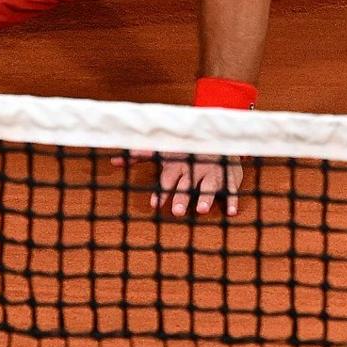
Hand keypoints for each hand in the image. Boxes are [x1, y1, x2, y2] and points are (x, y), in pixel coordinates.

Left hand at [115, 150, 243, 217]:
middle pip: (188, 184)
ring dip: (206, 197)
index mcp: (177, 164)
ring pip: (210, 185)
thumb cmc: (183, 147)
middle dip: (182, 196)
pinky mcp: (229, 175)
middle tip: (177, 211)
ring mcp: (213, 172)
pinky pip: (232, 188)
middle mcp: (195, 168)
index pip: (168, 179)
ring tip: (201, 210)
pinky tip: (230, 213)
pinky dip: (232, 200)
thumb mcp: (161, 149)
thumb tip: (114, 161)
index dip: (162, 191)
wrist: (215, 134)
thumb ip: (139, 155)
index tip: (155, 203)